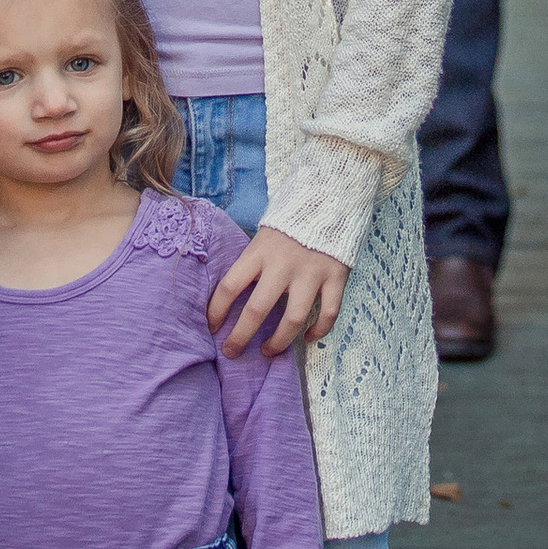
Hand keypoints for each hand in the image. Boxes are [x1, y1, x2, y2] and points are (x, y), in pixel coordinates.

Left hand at [208, 226, 349, 356]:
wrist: (331, 197)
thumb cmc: (289, 221)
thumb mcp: (263, 235)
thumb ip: (252, 261)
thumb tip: (232, 295)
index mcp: (260, 251)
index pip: (229, 286)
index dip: (216, 311)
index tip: (211, 327)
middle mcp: (283, 265)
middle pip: (257, 310)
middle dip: (240, 337)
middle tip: (231, 352)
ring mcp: (311, 273)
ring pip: (293, 319)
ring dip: (278, 342)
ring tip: (268, 351)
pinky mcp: (336, 277)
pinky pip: (328, 314)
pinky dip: (318, 331)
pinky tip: (306, 338)